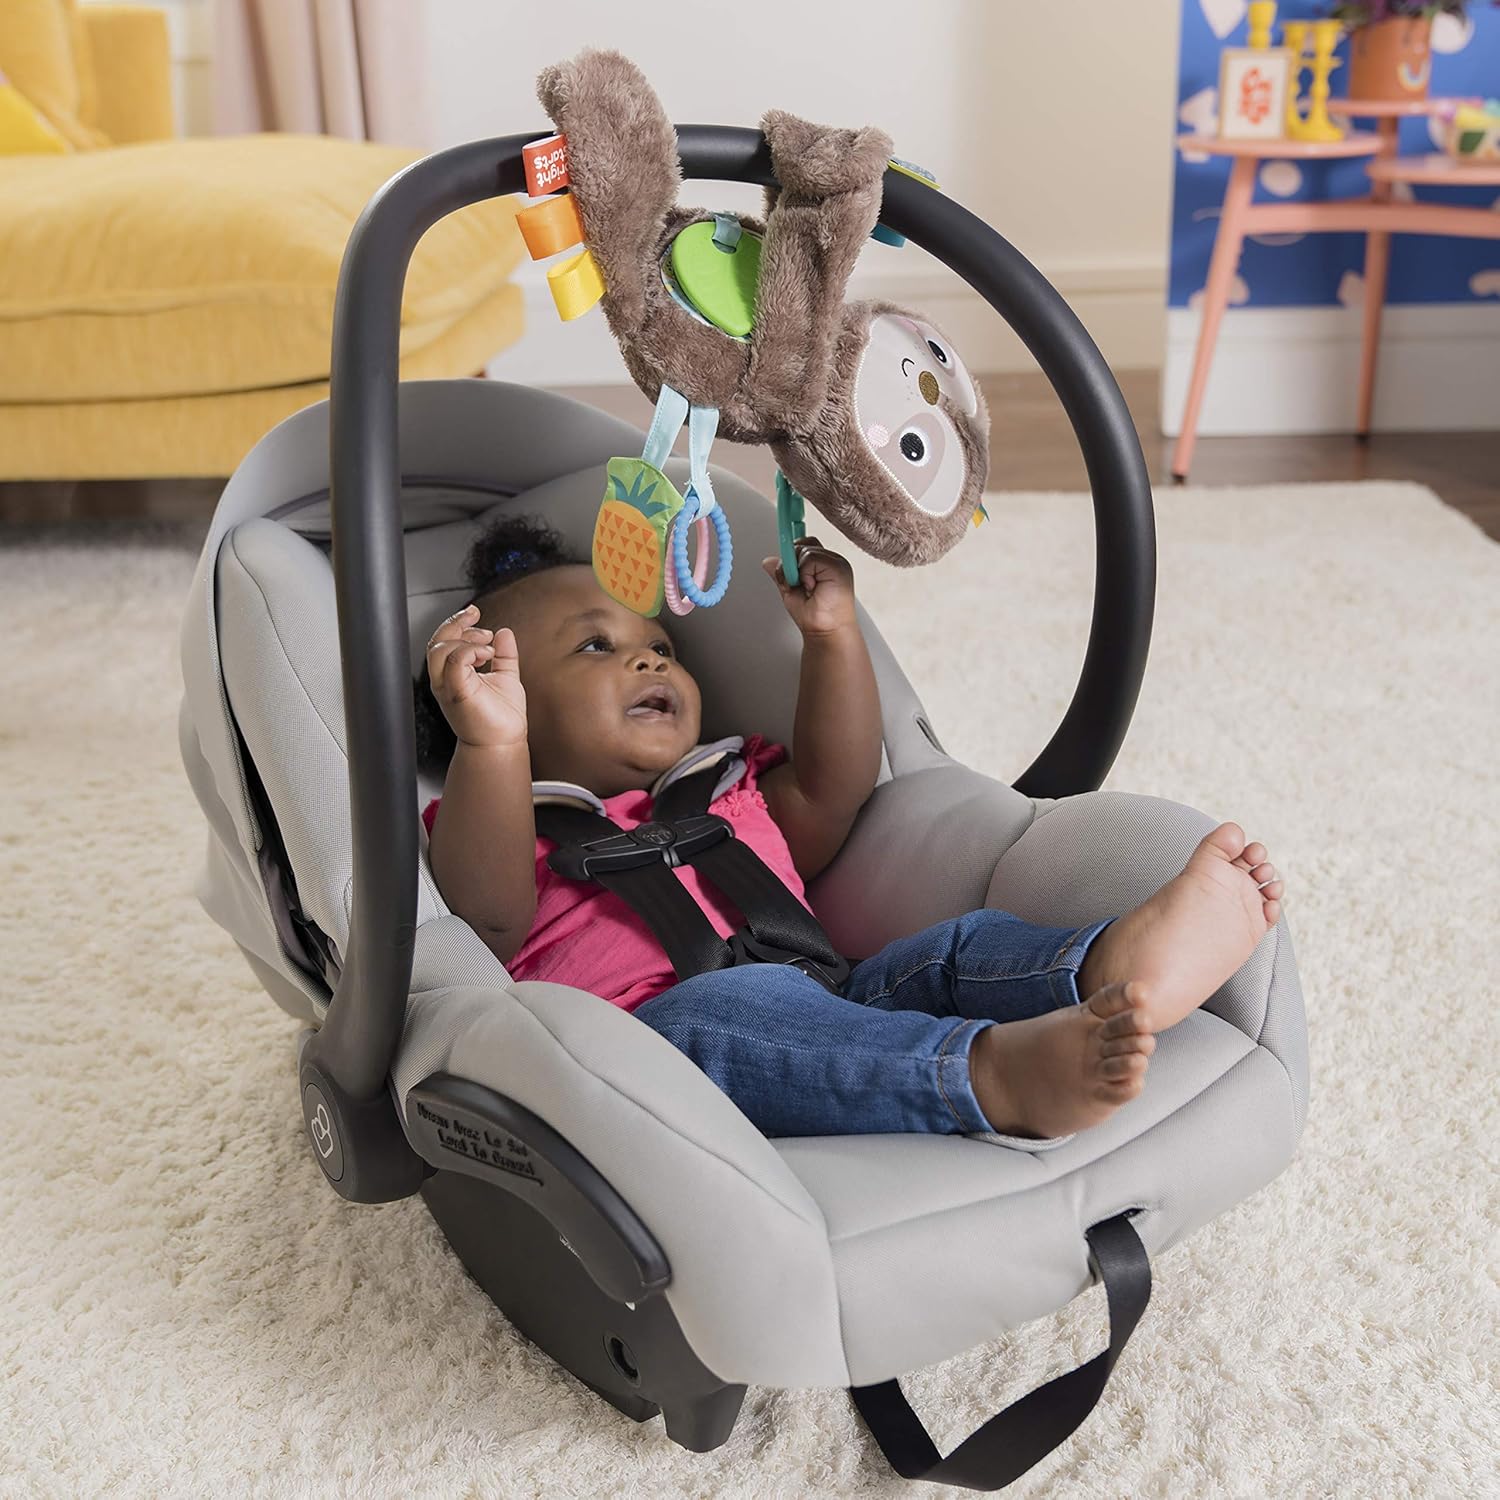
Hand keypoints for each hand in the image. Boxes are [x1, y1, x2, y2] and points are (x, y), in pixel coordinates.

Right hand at [426, 605, 526, 748]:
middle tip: (480, 623)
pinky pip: (454, 661)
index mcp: (451, 674)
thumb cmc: (501, 719)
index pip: (441, 640)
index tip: (475, 613)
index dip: (456, 622)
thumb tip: (505, 632)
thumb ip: (504, 654)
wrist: (502, 744)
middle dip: (457, 623)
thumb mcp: (505, 676)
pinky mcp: (457, 693)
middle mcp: (445, 680)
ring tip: (488, 648)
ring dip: (466, 639)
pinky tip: (487, 655)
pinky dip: (471, 650)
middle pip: (435, 640)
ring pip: (439, 648)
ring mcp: (448, 687)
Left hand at [761, 537, 856, 637]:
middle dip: (791, 563)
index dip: (793, 550)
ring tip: (807, 589)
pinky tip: (812, 587)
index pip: (805, 544)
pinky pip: (811, 557)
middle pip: (803, 544)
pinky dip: (805, 573)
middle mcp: (830, 560)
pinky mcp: (838, 566)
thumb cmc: (815, 616)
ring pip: (804, 550)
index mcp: (822, 564)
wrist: (826, 631)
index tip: (787, 557)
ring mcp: (835, 561)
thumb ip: (782, 574)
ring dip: (798, 571)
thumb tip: (768, 561)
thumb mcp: (791, 592)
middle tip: (797, 584)